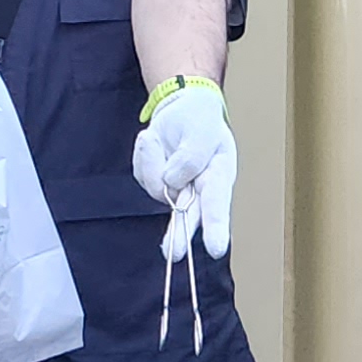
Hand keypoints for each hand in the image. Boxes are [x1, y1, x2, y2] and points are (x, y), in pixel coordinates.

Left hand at [133, 80, 236, 262]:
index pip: (216, 203)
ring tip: (160, 139)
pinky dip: (145, 155)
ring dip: (153, 159)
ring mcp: (175, 189)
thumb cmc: (199, 120)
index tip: (216, 249)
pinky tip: (155, 143)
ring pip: (156, 187)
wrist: (181, 107)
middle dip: (179, 233)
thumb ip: (192, 155)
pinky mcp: (155, 183)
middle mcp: (198, 190)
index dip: (215, 226)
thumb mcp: (202, 129)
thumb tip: (173, 182)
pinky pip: (142, 174)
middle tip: (172, 254)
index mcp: (218, 176)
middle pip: (188, 216)